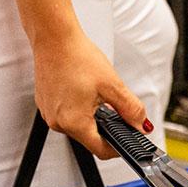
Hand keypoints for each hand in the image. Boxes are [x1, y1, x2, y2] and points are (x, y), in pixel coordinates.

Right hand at [32, 30, 150, 158]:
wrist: (53, 36)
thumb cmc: (76, 56)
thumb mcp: (113, 86)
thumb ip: (131, 110)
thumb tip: (141, 125)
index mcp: (74, 122)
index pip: (101, 150)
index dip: (118, 148)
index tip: (127, 141)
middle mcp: (58, 121)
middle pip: (90, 138)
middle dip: (107, 129)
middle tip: (117, 112)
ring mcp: (49, 113)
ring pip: (79, 126)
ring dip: (93, 118)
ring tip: (98, 97)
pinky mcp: (46, 104)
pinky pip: (67, 115)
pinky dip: (80, 109)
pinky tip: (85, 93)